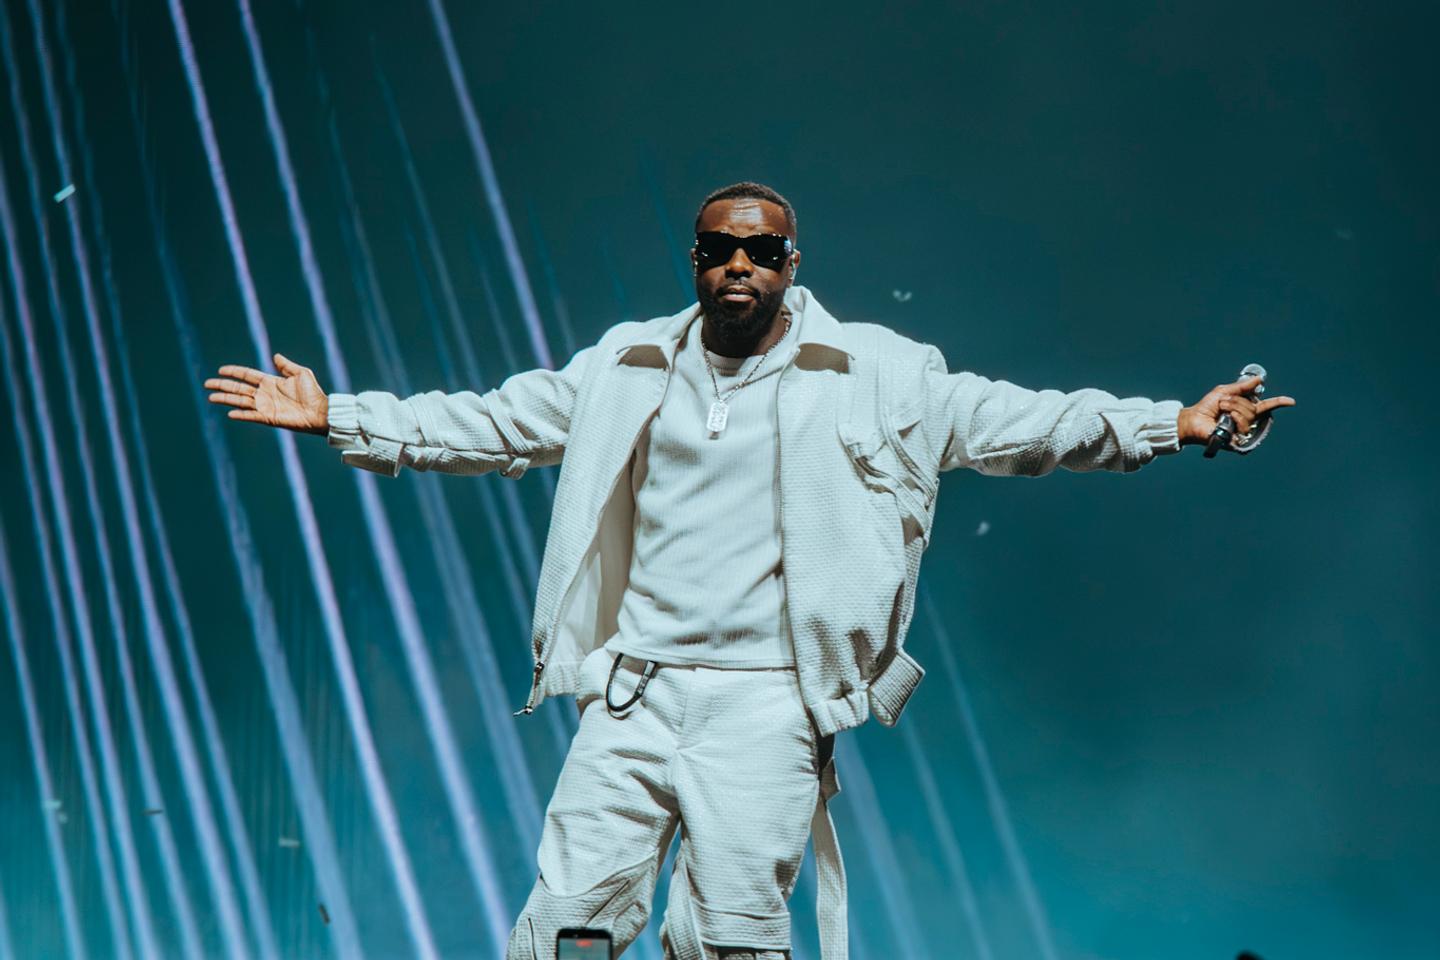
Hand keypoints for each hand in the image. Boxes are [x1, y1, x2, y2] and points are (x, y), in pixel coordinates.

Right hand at [204, 353, 328, 434]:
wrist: (320, 411)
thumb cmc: (313, 393)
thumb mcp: (301, 373)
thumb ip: (287, 365)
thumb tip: (275, 356)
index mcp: (270, 382)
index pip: (247, 375)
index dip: (234, 372)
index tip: (221, 370)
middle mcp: (264, 394)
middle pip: (238, 388)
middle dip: (223, 385)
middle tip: (207, 384)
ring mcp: (265, 406)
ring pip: (240, 401)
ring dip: (225, 398)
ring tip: (211, 397)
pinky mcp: (268, 418)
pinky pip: (251, 415)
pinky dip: (241, 414)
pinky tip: (230, 413)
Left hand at [1177, 375, 1295, 446]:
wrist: (1192, 419)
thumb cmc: (1206, 407)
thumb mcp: (1224, 392)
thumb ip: (1242, 387)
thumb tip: (1260, 380)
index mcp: (1245, 410)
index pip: (1266, 406)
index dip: (1278, 403)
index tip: (1292, 401)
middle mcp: (1246, 421)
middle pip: (1253, 408)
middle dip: (1236, 401)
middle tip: (1222, 403)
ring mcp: (1241, 432)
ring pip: (1249, 415)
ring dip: (1233, 408)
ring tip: (1221, 410)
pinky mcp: (1237, 440)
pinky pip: (1243, 426)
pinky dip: (1233, 418)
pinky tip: (1224, 421)